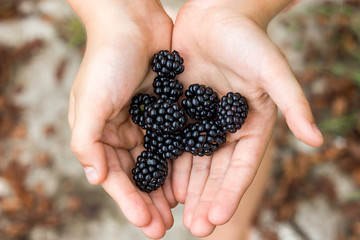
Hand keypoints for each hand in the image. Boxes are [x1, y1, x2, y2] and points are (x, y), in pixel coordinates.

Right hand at [66, 1, 175, 237]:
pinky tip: (194, 178)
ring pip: (161, 163)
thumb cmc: (106, 60)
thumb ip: (86, 141)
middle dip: (151, 202)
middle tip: (164, 228)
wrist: (132, 22)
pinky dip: (184, 160)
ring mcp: (150, 122)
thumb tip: (94, 179)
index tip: (147, 224)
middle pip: (141, 175)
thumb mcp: (89, 101)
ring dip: (169, 188)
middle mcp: (126, 131)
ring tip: (181, 212)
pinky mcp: (170, 109)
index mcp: (103, 134)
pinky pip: (178, 140)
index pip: (117, 177)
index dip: (130, 202)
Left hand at [171, 0, 323, 236]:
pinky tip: (154, 180)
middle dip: (204, 198)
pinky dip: (163, 160)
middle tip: (194, 227)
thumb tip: (317, 140)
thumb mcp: (272, 70)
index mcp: (250, 125)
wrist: (216, 13)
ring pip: (189, 160)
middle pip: (213, 170)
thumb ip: (293, 103)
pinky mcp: (178, 108)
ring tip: (172, 212)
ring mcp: (199, 119)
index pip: (240, 168)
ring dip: (182, 186)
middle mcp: (224, 128)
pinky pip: (169, 139)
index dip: (228, 194)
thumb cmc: (248, 39)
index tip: (215, 219)